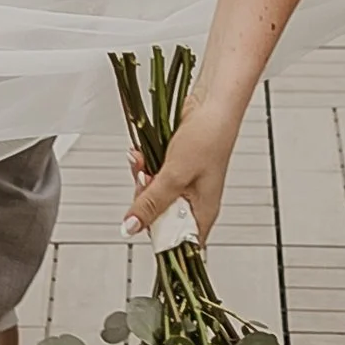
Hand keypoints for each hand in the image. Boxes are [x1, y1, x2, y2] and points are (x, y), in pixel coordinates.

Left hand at [126, 96, 241, 242]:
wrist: (212, 102)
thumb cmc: (208, 136)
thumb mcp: (175, 175)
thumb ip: (151, 203)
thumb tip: (131, 227)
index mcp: (203, 212)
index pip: (177, 242)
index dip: (156, 236)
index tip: (138, 223)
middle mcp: (194, 202)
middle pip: (158, 218)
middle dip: (143, 200)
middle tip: (143, 183)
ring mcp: (184, 184)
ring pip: (152, 195)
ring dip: (142, 179)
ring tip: (141, 163)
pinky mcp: (175, 168)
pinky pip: (153, 176)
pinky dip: (144, 166)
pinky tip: (141, 155)